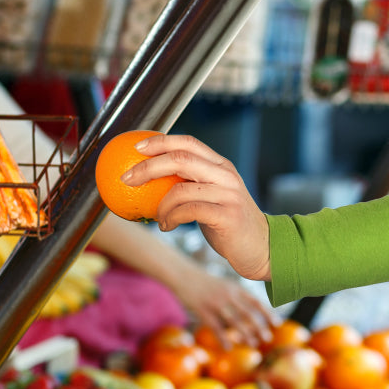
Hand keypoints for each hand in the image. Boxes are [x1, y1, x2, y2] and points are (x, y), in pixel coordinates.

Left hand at [123, 133, 270, 282]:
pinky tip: (166, 226)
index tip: (136, 148)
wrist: (261, 247)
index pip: (189, 143)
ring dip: (160, 205)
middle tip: (128, 178)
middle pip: (181, 159)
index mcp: (221, 166)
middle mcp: (226, 176)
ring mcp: (228, 195)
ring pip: (180, 189)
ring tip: (157, 217)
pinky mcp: (227, 215)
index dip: (160, 141)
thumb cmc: (228, 223)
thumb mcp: (212, 196)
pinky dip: (171, 219)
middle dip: (148, 167)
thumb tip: (150, 177)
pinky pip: (188, 212)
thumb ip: (190, 183)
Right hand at [168, 263, 275, 348]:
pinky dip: (222, 338)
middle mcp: (228, 295)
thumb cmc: (207, 284)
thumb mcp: (226, 285)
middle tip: (267, 338)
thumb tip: (253, 311)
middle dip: (259, 327)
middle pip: (247, 313)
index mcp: (236, 288)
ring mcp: (215, 303)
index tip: (277, 324)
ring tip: (253, 344)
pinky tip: (228, 348)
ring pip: (233, 321)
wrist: (184, 275)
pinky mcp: (202, 310)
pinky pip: (215, 326)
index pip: (256, 302)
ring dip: (245, 334)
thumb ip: (239, 296)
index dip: (267, 313)